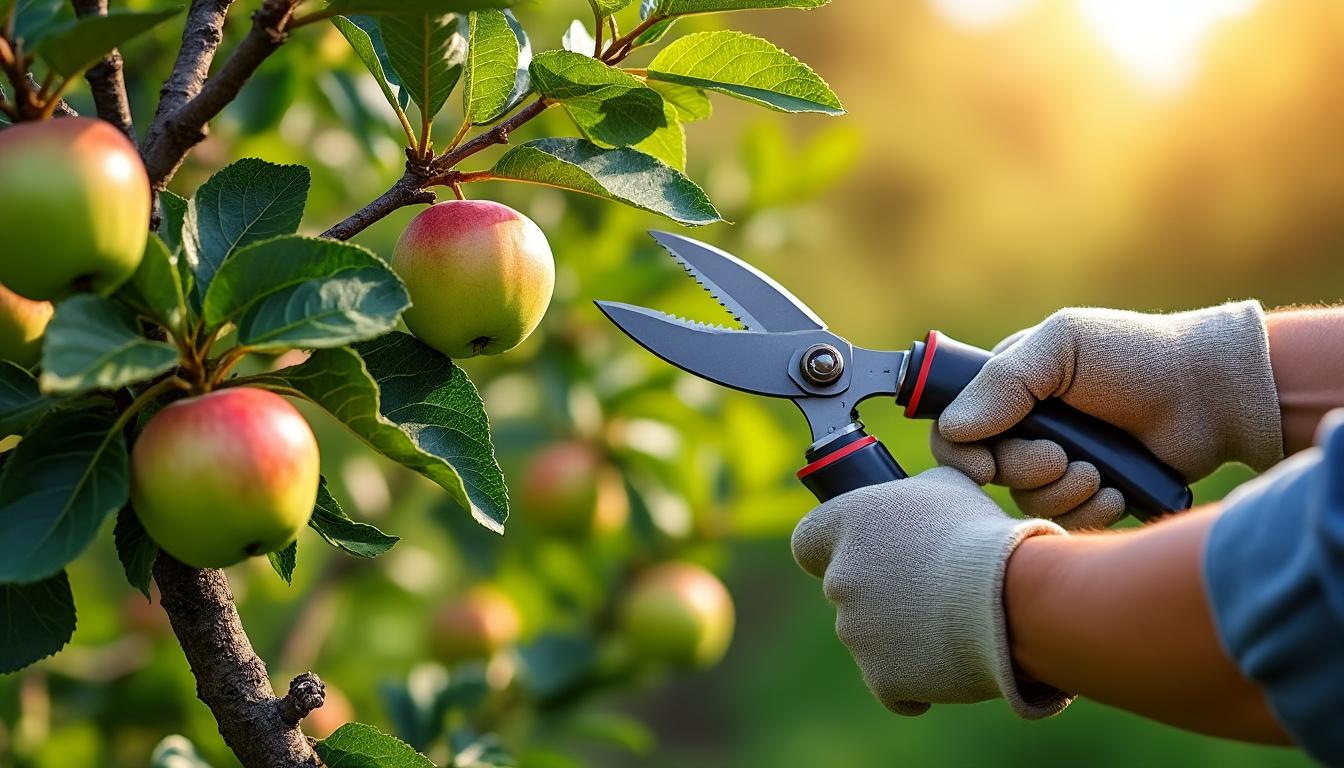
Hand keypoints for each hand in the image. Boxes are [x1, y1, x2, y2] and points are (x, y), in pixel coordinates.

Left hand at [790, 467, 1071, 717]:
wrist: (1009, 596)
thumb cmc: (980, 533)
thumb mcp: (945, 487)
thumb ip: (913, 494)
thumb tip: (917, 499)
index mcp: (845, 524)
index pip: (807, 542)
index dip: (830, 550)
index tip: (862, 556)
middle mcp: (839, 579)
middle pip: (846, 592)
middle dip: (880, 594)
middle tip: (929, 591)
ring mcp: (855, 632)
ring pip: (870, 638)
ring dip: (901, 636)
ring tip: (953, 623)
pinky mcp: (880, 678)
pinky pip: (893, 685)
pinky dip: (917, 681)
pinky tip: (948, 664)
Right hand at [932, 301, 1282, 528]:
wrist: (1211, 394)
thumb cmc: (1135, 356)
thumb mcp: (1061, 346)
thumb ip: (1003, 381)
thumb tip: (955, 429)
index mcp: (1008, 388)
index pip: (953, 430)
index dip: (961, 455)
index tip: (984, 466)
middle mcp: (1027, 428)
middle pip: (988, 474)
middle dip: (1024, 470)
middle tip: (1061, 456)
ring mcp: (1059, 463)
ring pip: (1027, 502)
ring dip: (1062, 492)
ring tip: (1100, 471)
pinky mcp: (1092, 494)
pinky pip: (1067, 523)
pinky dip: (1089, 510)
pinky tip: (1117, 489)